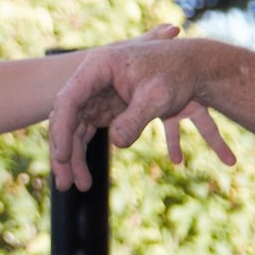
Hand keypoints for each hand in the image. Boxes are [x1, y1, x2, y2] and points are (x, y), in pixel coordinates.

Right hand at [46, 28, 236, 186]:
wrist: (192, 67)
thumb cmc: (176, 74)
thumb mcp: (157, 97)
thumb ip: (136, 119)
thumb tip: (117, 144)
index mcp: (99, 67)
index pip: (69, 101)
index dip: (62, 131)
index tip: (63, 158)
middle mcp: (92, 81)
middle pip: (68, 120)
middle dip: (65, 153)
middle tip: (65, 184)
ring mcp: (97, 97)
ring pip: (76, 131)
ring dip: (75, 160)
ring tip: (81, 187)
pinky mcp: (106, 110)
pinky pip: (88, 136)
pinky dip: (86, 157)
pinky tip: (86, 179)